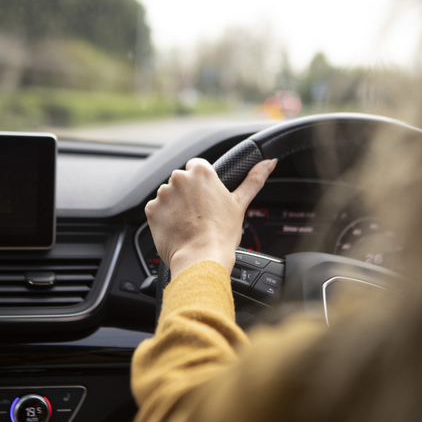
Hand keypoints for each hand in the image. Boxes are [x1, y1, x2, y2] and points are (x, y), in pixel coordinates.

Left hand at [145, 157, 276, 278]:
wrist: (201, 258)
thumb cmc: (222, 234)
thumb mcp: (240, 204)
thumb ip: (253, 180)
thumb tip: (269, 162)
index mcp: (201, 172)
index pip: (197, 166)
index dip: (202, 184)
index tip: (206, 199)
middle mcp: (179, 178)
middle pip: (182, 181)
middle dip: (188, 195)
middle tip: (200, 215)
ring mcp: (163, 194)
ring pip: (168, 195)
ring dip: (175, 206)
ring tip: (188, 224)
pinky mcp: (151, 210)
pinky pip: (157, 210)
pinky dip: (164, 218)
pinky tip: (177, 228)